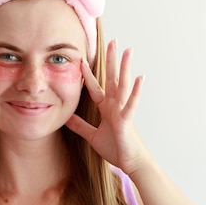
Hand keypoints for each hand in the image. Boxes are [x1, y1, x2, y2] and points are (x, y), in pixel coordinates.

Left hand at [66, 40, 148, 174]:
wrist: (131, 163)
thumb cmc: (116, 149)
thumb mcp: (92, 136)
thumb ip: (80, 126)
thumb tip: (66, 118)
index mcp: (107, 109)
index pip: (96, 87)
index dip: (88, 74)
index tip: (82, 59)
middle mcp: (116, 106)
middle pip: (112, 79)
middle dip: (111, 60)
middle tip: (113, 41)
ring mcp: (123, 111)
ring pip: (123, 85)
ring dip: (125, 68)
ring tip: (127, 50)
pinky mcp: (127, 120)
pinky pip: (131, 103)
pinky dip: (136, 91)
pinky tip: (139, 77)